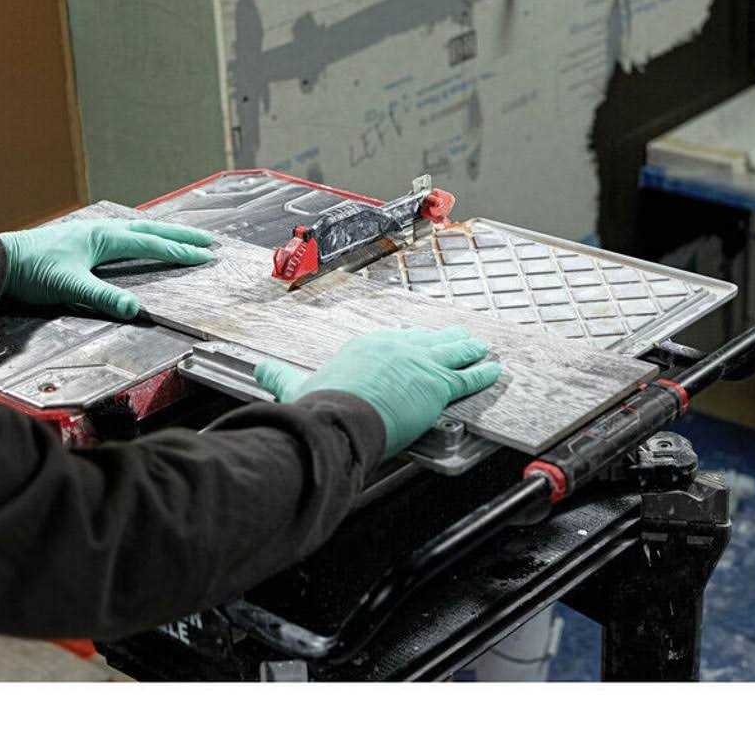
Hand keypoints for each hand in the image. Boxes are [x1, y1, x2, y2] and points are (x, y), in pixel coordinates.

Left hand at [0, 218, 214, 319]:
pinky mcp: (82, 241)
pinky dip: (141, 235)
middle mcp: (101, 230)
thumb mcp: (70, 286)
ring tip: (183, 237)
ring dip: (163, 233)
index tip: (205, 255)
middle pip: (150, 230)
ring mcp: (91, 233)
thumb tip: (135, 308)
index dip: (180, 251)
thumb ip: (104, 297)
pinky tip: (140, 240)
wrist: (1, 262)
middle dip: (181, 236)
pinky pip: (122, 234)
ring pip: (137, 229)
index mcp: (104, 237)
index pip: (151, 244)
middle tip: (208, 241)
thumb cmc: (32, 270)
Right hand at [254, 325, 502, 458]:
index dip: (408, 341)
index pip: (395, 339)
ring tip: (480, 347)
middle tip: (457, 335)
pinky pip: (467, 377)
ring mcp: (420, 364)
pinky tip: (493, 370)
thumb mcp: (295, 386)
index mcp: (366, 346)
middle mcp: (396, 348)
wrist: (338, 419)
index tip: (414, 340)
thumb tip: (261, 370)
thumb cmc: (320, 407)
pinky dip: (483, 374)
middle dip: (443, 338)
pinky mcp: (437, 386)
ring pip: (452, 352)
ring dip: (468, 350)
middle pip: (427, 339)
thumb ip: (280, 376)